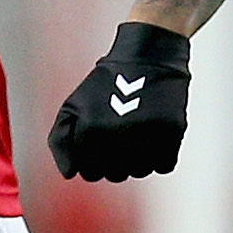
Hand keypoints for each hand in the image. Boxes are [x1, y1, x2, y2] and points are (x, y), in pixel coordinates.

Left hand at [47, 21, 191, 180]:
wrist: (147, 57)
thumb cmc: (105, 85)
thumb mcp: (72, 106)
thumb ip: (61, 141)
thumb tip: (68, 173)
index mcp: (90, 131)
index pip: (89, 173)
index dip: (93, 162)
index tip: (99, 144)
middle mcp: (117, 136)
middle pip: (115, 175)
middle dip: (114, 161)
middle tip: (119, 136)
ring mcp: (146, 136)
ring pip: (139, 172)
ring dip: (137, 159)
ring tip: (136, 133)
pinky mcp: (172, 133)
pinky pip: (163, 165)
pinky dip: (159, 156)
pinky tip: (153, 136)